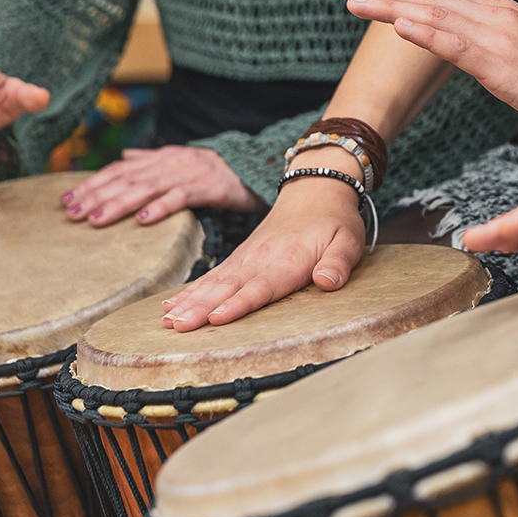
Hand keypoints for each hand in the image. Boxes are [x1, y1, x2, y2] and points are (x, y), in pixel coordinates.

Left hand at [61, 146, 263, 225]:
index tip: (66, 200)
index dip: (91, 184)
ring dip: (118, 204)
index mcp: (159, 158)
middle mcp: (168, 163)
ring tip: (95, 221)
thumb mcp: (179, 159)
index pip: (118, 170)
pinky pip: (179, 198)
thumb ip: (150, 158)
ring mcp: (186, 174)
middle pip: (125, 179)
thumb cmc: (214, 169)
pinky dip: (159, 208)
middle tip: (71, 213)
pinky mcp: (206, 187)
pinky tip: (142, 219)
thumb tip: (124, 155)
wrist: (254, 164)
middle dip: (95, 196)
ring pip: (145, 188)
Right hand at [160, 167, 366, 331]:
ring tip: (168, 321)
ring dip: (190, 302)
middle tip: (177, 326)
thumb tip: (328, 282)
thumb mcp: (349, 240)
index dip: (238, 304)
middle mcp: (260, 259)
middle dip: (201, 308)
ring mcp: (246, 257)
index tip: (216, 318)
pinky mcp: (240, 258)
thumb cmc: (335, 221)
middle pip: (228, 288)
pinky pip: (212, 276)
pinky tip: (171, 305)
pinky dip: (191, 291)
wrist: (315, 190)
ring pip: (214, 283)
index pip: (260, 287)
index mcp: (288, 259)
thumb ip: (339, 263)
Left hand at [338, 0, 517, 142]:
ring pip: (436, 14)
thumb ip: (490, 46)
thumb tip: (462, 45)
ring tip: (356, 1)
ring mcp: (498, 39)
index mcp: (500, 14)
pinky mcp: (502, 66)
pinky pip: (458, 46)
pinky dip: (427, 33)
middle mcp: (495, 17)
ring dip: (392, 5)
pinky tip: (401, 25)